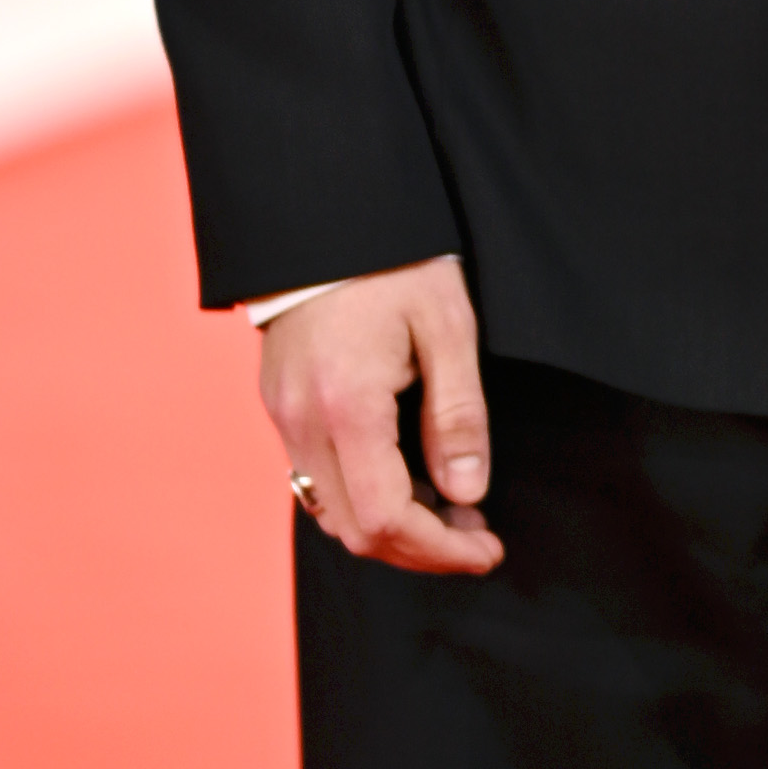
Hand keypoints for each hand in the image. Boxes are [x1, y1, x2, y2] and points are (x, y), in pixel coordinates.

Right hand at [260, 255, 504, 576]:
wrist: (326, 218)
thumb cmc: (396, 264)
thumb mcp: (448, 327)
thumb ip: (458, 414)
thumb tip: (468, 493)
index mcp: (348, 405)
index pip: (386, 518)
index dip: (440, 549)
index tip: (487, 549)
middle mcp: (304, 422)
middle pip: (355, 531)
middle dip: (420, 549)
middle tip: (477, 535)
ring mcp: (284, 417)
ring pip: (331, 513)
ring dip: (391, 528)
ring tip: (452, 509)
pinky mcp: (280, 406)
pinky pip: (316, 480)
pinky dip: (363, 497)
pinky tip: (408, 477)